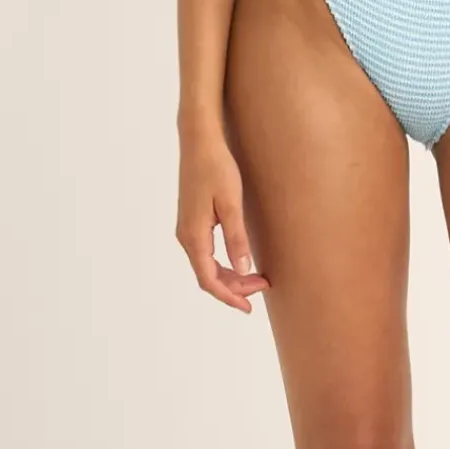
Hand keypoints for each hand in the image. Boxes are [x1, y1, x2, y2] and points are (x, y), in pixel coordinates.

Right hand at [176, 128, 270, 312]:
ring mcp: (187, 228)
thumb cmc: (216, 168)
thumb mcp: (231, 204)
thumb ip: (236, 238)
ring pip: (207, 264)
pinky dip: (223, 262)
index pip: (208, 279)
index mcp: (193, 235)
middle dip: (234, 287)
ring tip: (257, 277)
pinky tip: (240, 260)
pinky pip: (206, 252)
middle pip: (207, 275)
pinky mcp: (192, 220)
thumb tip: (242, 270)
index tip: (248, 307)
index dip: (229, 296)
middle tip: (263, 287)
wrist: (199, 141)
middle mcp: (186, 236)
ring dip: (230, 275)